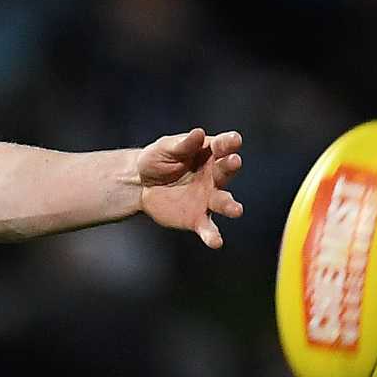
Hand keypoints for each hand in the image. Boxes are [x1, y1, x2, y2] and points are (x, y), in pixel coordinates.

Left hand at [135, 128, 245, 248]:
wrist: (139, 185)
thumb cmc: (156, 160)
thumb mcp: (165, 148)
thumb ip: (182, 144)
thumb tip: (198, 133)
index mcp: (208, 154)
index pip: (222, 146)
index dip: (229, 142)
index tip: (234, 140)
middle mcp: (214, 176)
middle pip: (226, 171)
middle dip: (231, 166)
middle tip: (234, 162)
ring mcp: (208, 199)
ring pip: (223, 202)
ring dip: (230, 205)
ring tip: (237, 210)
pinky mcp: (197, 218)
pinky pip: (208, 228)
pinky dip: (212, 235)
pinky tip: (216, 242)